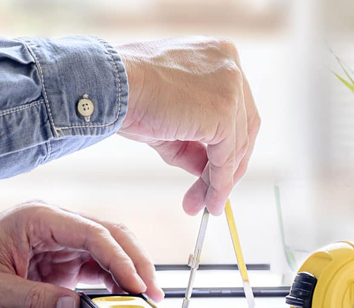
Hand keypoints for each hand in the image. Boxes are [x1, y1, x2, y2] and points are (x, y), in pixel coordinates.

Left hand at [0, 201, 162, 307]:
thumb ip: (35, 299)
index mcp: (37, 218)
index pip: (92, 232)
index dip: (120, 258)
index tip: (136, 281)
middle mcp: (54, 222)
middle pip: (109, 234)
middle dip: (135, 260)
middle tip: (152, 290)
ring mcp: (61, 238)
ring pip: (109, 246)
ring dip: (129, 269)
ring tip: (144, 296)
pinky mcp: (62, 254)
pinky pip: (97, 262)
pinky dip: (114, 277)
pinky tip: (123, 293)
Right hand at [116, 37, 260, 215]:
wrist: (109, 85)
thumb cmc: (128, 94)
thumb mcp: (170, 117)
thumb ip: (194, 140)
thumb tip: (211, 172)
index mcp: (219, 56)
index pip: (236, 108)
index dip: (228, 143)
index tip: (216, 170)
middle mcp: (231, 65)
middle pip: (244, 126)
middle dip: (228, 165)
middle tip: (213, 195)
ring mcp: (231, 86)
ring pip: (236, 145)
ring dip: (221, 180)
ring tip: (205, 204)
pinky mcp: (225, 111)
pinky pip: (227, 157)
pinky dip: (220, 182)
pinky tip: (209, 200)